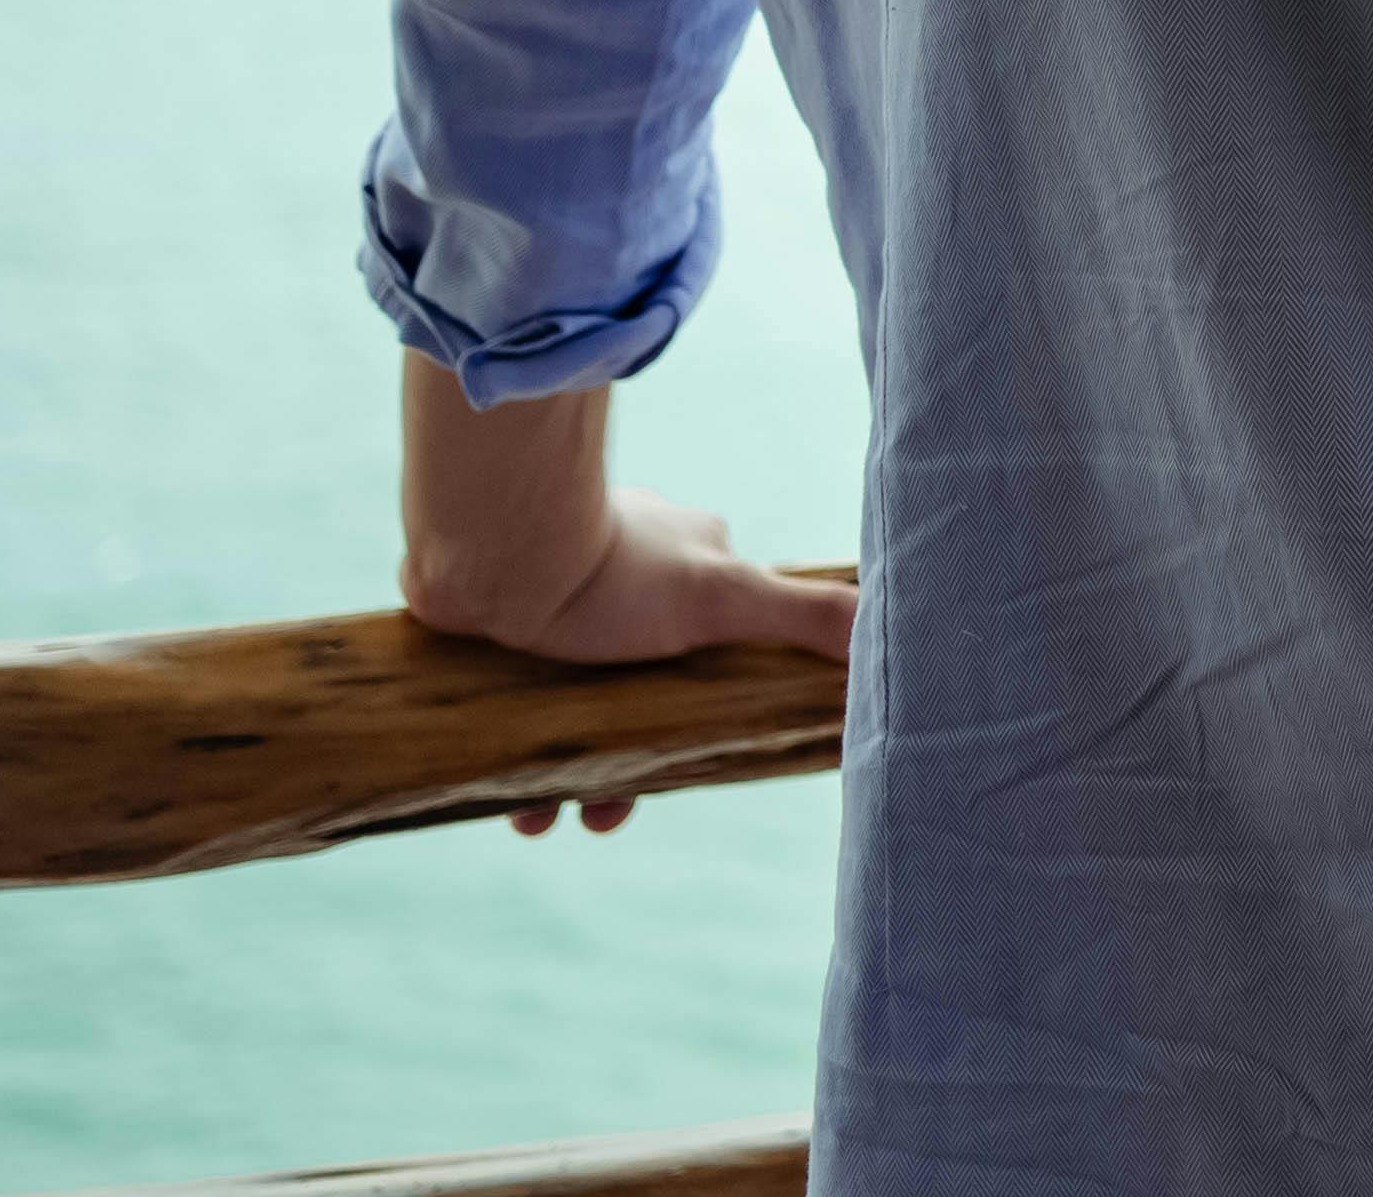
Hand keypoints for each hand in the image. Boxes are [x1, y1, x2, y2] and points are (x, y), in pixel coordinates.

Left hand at [399, 360, 852, 850]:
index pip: (715, 646)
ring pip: (574, 711)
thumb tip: (885, 625)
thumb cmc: (614, 569)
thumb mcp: (728, 598)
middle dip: (627, 760)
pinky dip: (514, 761)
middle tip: (608, 810)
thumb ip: (808, 616)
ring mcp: (558, 606)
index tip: (689, 764)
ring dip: (567, 773)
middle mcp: (626, 578)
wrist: (488, 555)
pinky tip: (511, 799)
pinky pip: (513, 712)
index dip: (707, 711)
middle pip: (641, 691)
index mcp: (690, 563)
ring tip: (549, 817)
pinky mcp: (499, 632)